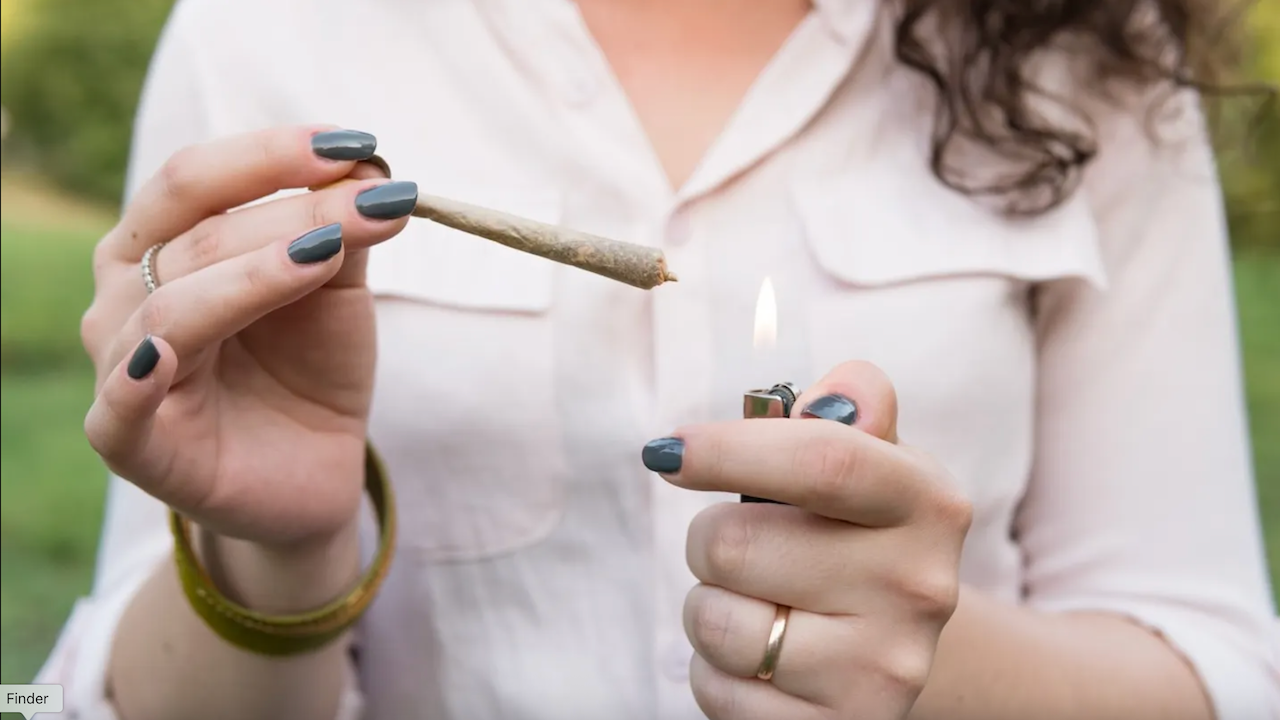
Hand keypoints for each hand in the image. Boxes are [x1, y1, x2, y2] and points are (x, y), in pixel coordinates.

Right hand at [81, 125, 418, 547]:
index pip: (195, 180)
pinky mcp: (133, 445)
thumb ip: (341, 229)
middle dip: (291, 214)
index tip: (355, 144)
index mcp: (159, 245)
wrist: (313, 468)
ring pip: (173, 309)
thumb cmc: (309, 367)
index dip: (270, 155)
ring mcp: (120, 369)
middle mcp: (124, 296)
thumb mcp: (334, 289)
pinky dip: (134, 380)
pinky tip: (165, 355)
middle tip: (374, 203)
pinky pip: (119, 409)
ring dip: (254, 275)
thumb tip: (369, 165)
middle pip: (194, 236)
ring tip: (325, 255)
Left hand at [643, 361, 972, 719]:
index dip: (728, 450)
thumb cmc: (858, 535)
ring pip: (715, 621)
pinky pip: (716, 688)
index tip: (666, 451)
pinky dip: (715, 670)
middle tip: (740, 546)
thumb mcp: (873, 462)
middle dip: (709, 538)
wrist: (896, 649)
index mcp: (927, 503)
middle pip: (736, 543)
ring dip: (709, 606)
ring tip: (757, 604)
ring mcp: (883, 671)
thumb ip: (852, 407)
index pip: (821, 460)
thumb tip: (828, 392)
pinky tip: (762, 660)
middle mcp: (919, 589)